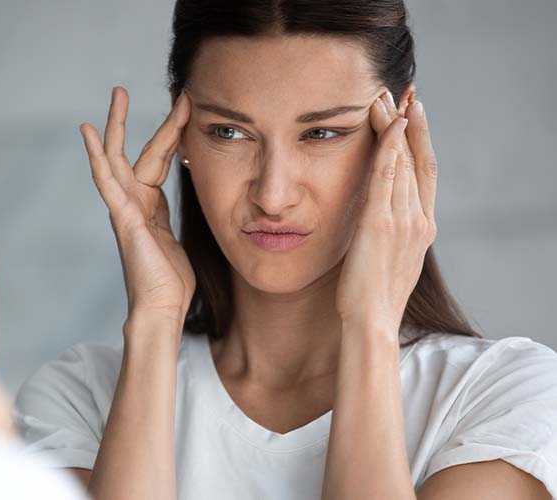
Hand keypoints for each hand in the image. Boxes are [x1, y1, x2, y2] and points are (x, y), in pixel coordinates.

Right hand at [80, 87, 194, 331]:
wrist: (161, 309)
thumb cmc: (170, 282)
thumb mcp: (177, 240)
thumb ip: (171, 218)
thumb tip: (181, 206)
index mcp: (149, 206)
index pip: (159, 159)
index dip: (170, 132)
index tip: (183, 106)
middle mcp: (133, 203)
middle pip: (134, 151)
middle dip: (133, 120)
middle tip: (123, 88)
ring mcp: (125, 209)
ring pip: (117, 158)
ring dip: (116, 125)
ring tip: (116, 95)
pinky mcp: (123, 218)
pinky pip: (107, 180)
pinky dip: (97, 155)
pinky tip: (88, 133)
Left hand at [336, 90, 436, 334]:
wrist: (372, 322)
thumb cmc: (372, 296)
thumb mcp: (387, 257)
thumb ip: (387, 231)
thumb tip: (373, 212)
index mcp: (422, 227)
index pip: (425, 173)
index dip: (420, 140)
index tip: (413, 113)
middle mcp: (419, 219)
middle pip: (416, 159)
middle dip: (409, 123)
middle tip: (401, 91)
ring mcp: (403, 220)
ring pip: (403, 162)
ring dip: (394, 126)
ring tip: (384, 97)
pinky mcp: (381, 224)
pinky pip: (387, 176)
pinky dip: (389, 148)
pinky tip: (389, 124)